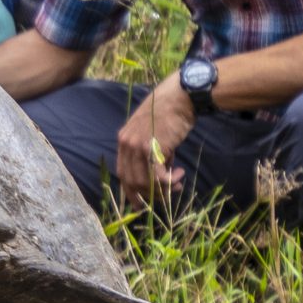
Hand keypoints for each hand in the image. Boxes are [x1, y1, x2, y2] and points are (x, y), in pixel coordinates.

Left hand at [113, 76, 193, 208]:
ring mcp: (137, 146)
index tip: (139, 203)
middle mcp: (126, 144)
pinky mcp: (152, 148)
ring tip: (177, 184)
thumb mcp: (152, 134)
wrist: (179, 99)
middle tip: (165, 198)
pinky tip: (180, 174)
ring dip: (162, 189)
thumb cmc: (169, 115)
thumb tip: (159, 176)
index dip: (130, 191)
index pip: (122, 173)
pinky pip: (158, 177)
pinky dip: (170, 181)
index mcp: (123, 141)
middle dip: (148, 195)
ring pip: (144, 182)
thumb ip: (150, 153)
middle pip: (131, 181)